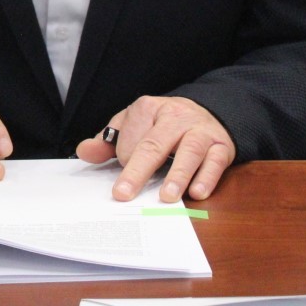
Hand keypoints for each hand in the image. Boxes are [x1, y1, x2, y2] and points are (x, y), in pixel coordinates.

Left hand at [75, 95, 234, 202]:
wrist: (208, 113)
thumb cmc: (163, 125)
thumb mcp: (133, 125)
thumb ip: (108, 141)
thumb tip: (84, 152)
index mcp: (148, 108)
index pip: (131, 136)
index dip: (124, 157)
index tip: (121, 174)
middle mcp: (175, 117)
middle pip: (154, 144)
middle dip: (137, 170)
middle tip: (123, 194)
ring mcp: (200, 131)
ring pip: (188, 152)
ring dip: (177, 175)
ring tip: (167, 197)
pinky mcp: (221, 145)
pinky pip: (215, 161)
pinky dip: (207, 177)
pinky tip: (197, 192)